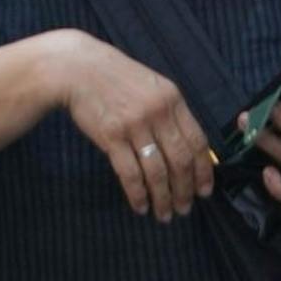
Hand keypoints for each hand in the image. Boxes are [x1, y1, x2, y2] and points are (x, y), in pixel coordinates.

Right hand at [51, 29, 214, 221]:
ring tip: (164, 214)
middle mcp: (157, 112)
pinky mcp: (111, 135)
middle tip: (184, 209)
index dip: (203, 171)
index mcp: (171, 98)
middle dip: (185, 191)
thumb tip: (188, 151)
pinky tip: (140, 205)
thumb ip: (169, 112)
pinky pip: (131, 174)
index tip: (204, 191)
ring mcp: (134, 124)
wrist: (76, 67)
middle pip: (180, 161)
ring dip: (163, 199)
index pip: (198, 142)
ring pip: (157, 172)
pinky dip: (138, 195)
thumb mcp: (150, 85)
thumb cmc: (115, 76)